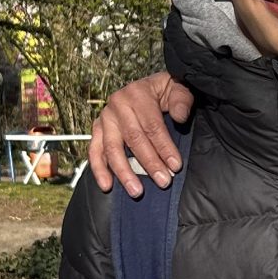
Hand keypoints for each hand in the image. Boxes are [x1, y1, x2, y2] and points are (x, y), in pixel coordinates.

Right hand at [88, 74, 194, 194]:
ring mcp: (105, 117)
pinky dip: (99, 169)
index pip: (152, 126)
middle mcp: (117, 104)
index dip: (164, 147)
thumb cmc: (165, 91)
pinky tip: (107, 185)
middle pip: (133, 139)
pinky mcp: (98, 129)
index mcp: (137, 93)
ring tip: (136, 191)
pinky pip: (95, 151)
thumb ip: (182, 100)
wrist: (148, 87)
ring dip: (123, 172)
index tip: (175, 166)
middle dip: (149, 163)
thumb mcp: (179, 89)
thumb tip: (180, 116)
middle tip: (163, 181)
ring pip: (112, 148)